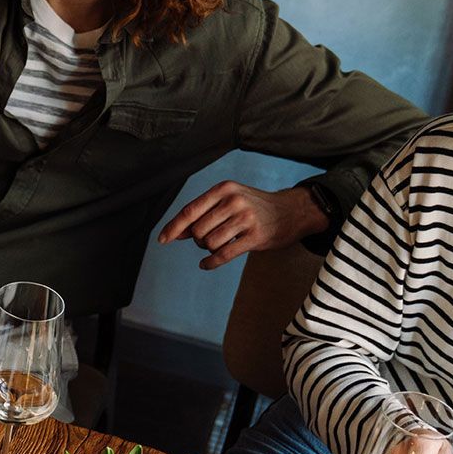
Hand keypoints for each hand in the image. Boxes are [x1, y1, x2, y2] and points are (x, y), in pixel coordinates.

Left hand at [157, 182, 325, 268]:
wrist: (291, 211)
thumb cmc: (253, 207)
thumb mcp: (228, 200)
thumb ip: (203, 213)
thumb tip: (175, 232)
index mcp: (224, 189)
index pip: (190, 210)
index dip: (174, 227)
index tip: (162, 240)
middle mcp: (234, 201)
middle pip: (197, 230)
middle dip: (198, 239)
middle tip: (210, 238)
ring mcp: (245, 218)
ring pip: (209, 243)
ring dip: (208, 249)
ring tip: (220, 244)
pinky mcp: (255, 237)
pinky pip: (223, 254)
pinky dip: (210, 263)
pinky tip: (206, 264)